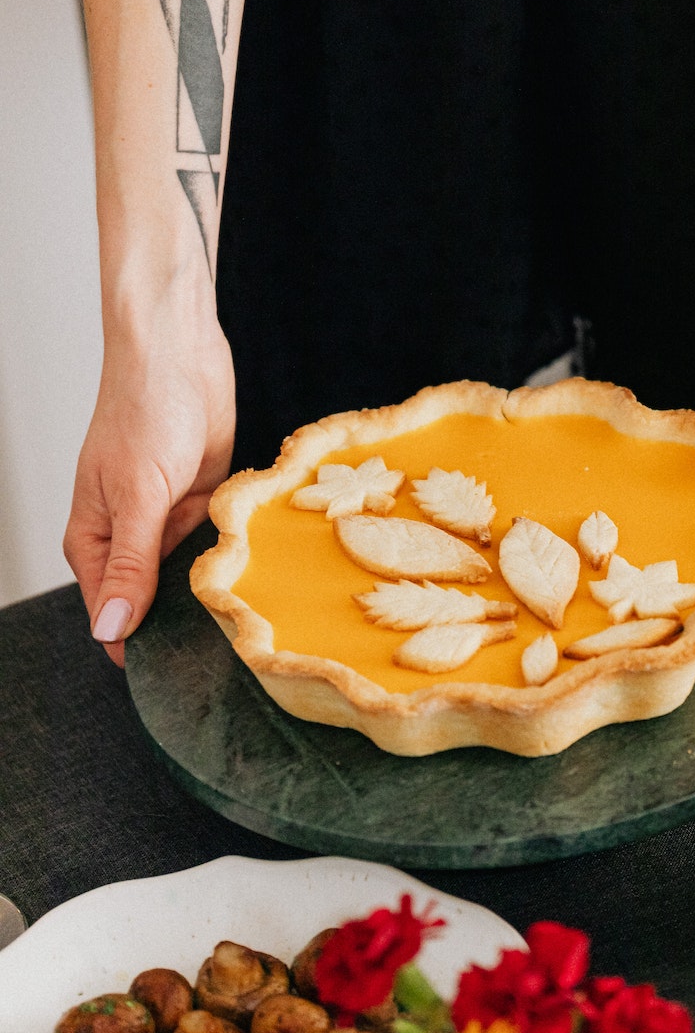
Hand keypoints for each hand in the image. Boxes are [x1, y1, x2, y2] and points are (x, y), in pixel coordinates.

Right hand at [64, 296, 235, 665]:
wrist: (181, 352)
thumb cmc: (144, 412)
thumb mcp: (137, 496)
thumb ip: (130, 564)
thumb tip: (110, 630)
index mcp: (95, 541)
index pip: (111, 617)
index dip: (141, 648)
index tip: (182, 680)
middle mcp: (131, 536)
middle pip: (153, 602)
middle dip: (185, 623)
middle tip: (229, 656)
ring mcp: (169, 518)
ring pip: (190, 576)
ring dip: (213, 589)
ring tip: (251, 623)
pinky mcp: (206, 500)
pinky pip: (218, 544)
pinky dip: (234, 555)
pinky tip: (261, 576)